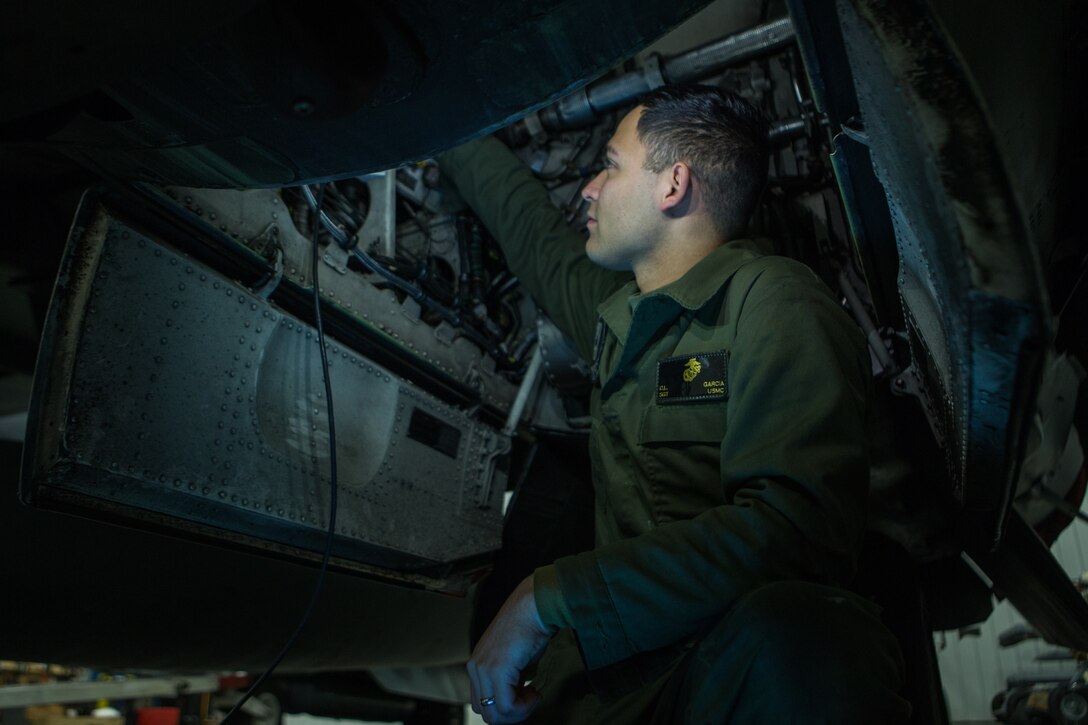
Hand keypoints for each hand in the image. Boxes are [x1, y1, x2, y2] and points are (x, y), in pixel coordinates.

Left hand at [467, 575, 552, 723]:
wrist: (534, 605)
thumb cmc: (530, 625)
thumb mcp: (515, 658)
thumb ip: (510, 679)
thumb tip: (519, 697)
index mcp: (478, 663)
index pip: (482, 702)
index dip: (505, 707)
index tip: (524, 697)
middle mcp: (475, 667)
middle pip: (485, 713)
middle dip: (511, 715)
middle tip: (530, 701)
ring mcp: (483, 668)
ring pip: (494, 715)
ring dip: (518, 712)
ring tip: (533, 696)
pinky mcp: (496, 669)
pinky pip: (507, 706)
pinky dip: (524, 706)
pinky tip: (535, 691)